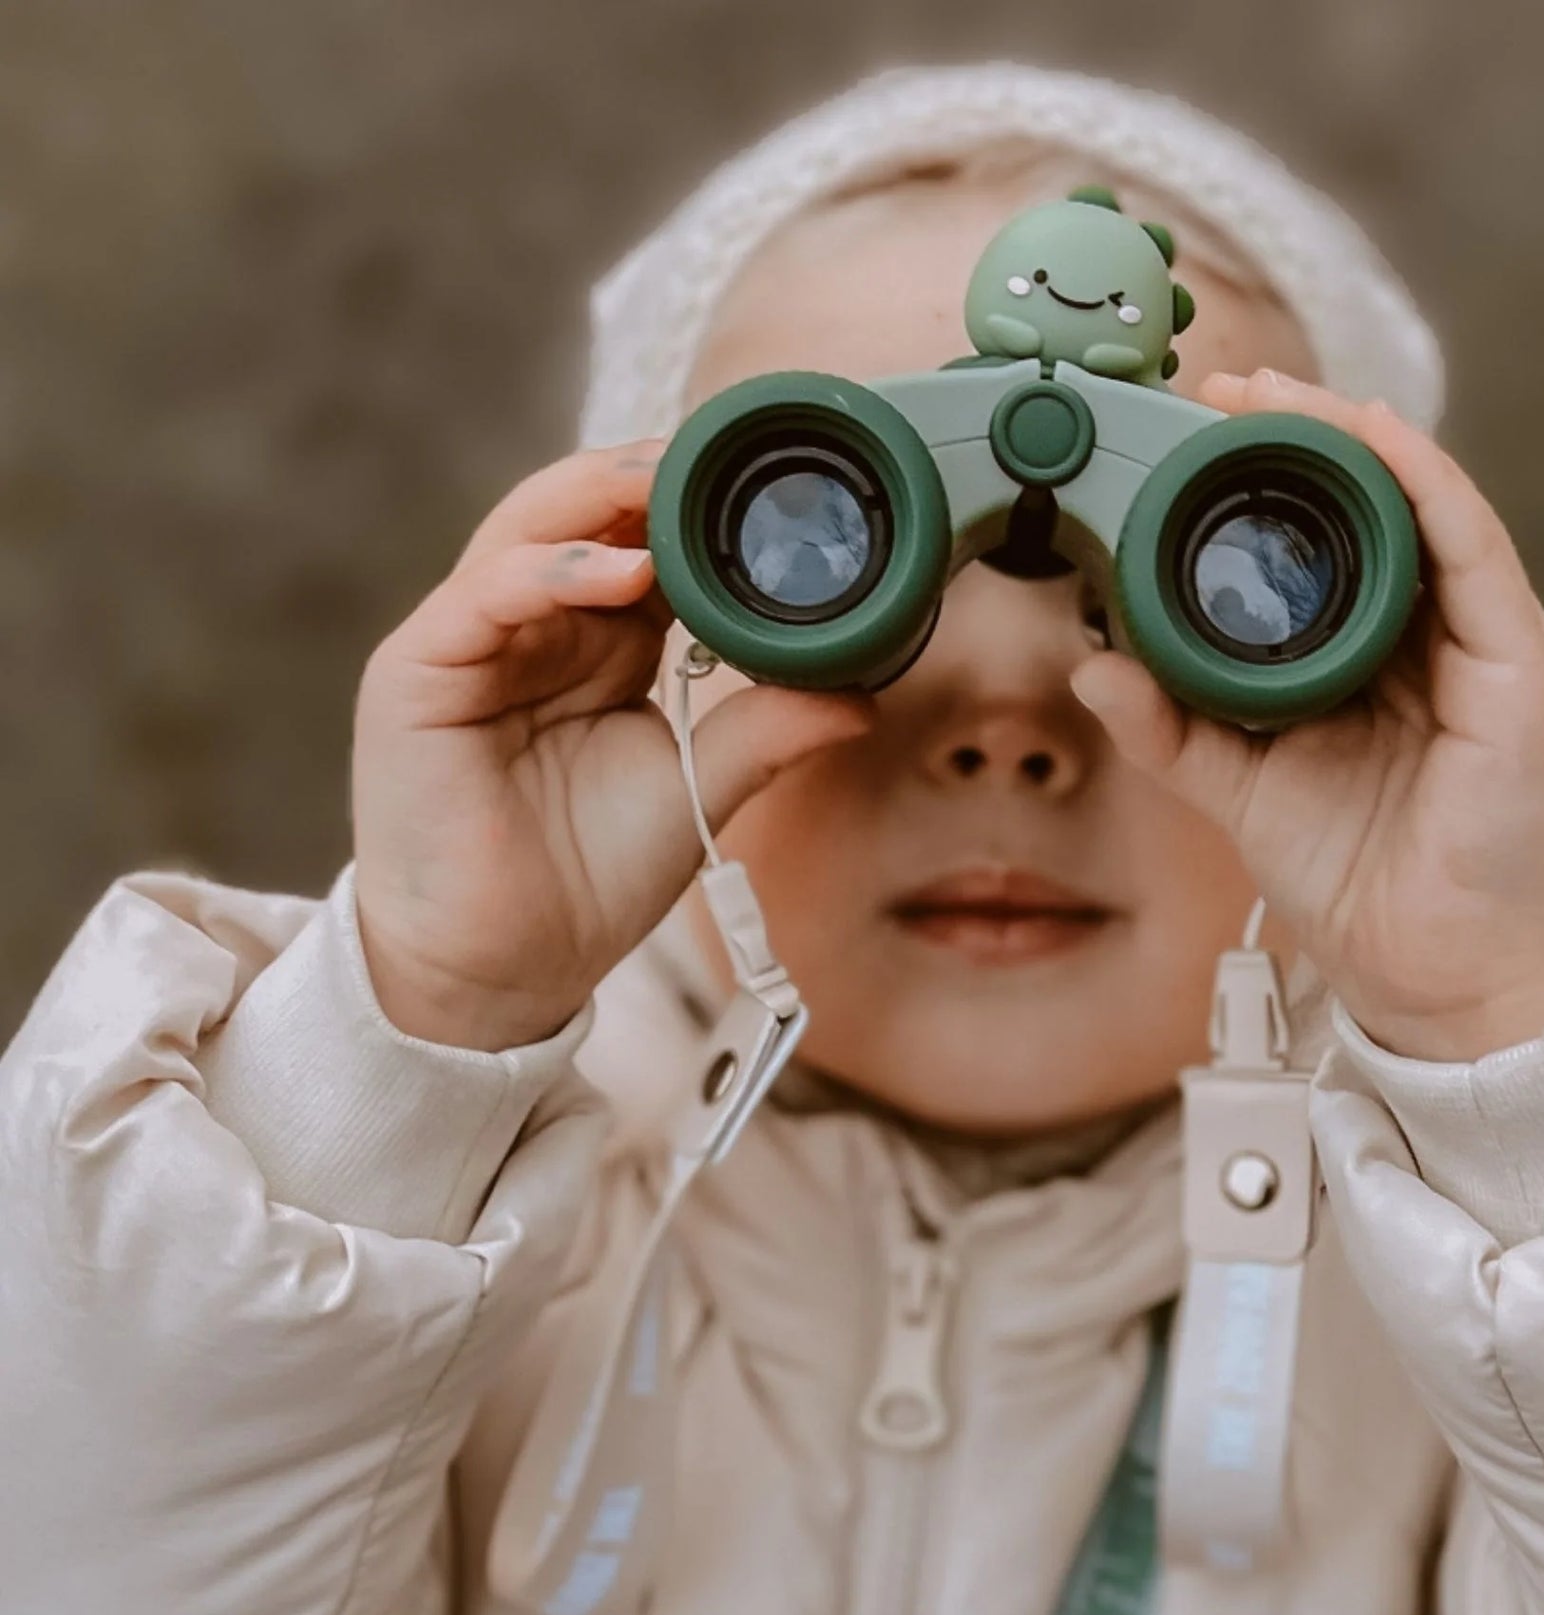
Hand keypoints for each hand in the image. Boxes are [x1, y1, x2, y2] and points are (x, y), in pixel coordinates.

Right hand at [352, 441, 871, 1050]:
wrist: (509, 968)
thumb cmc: (587, 880)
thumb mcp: (698, 790)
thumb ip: (766, 731)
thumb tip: (862, 695)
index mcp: (594, 644)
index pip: (643, 546)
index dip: (697, 512)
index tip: (774, 492)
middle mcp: (531, 627)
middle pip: (583, 516)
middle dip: (651, 480)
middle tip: (724, 454)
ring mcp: (470, 642)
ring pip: (528, 530)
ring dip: (601, 500)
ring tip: (670, 482)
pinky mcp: (418, 671)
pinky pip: (484, 595)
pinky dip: (551, 573)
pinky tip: (616, 572)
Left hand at [1071, 369, 1543, 1061]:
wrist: (1431, 974)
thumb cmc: (1354, 879)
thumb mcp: (1241, 790)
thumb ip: (1172, 730)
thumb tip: (1094, 667)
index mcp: (1374, 657)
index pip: (1329, 538)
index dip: (1268, 475)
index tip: (1194, 430)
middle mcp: (1435, 636)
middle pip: (1378, 504)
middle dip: (1302, 434)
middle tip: (1222, 388)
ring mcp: (1485, 645)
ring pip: (1427, 506)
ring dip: (1353, 437)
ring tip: (1275, 396)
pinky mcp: (1522, 668)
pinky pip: (1475, 549)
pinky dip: (1424, 482)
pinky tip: (1371, 436)